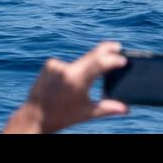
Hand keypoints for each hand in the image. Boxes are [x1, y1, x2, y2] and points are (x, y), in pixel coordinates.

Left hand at [2, 41, 129, 133]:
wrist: (35, 116)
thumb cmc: (62, 116)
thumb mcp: (87, 113)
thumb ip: (108, 108)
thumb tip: (127, 109)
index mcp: (77, 81)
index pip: (99, 63)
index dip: (112, 59)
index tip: (122, 59)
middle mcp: (66, 70)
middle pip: (91, 55)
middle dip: (105, 50)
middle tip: (117, 46)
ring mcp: (56, 65)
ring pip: (78, 62)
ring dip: (85, 67)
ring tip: (79, 85)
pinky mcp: (49, 64)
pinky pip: (66, 64)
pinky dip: (71, 70)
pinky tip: (66, 82)